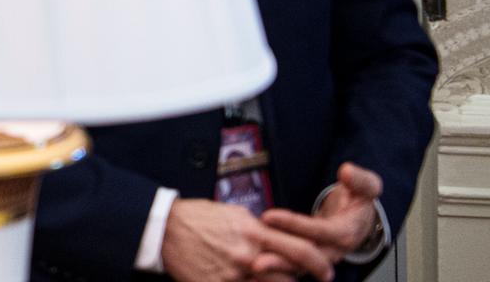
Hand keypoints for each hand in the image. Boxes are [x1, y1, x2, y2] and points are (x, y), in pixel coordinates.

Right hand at [160, 198, 332, 281]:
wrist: (164, 229)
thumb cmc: (198, 218)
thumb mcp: (233, 215)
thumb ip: (258, 229)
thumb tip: (278, 238)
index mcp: (253, 232)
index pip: (300, 250)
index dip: (319, 263)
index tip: (326, 271)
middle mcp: (247, 255)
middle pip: (291, 277)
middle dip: (302, 281)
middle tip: (314, 280)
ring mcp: (233, 275)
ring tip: (273, 279)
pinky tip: (248, 281)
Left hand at [260, 163, 384, 268]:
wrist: (359, 218)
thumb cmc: (359, 200)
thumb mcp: (367, 187)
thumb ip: (361, 180)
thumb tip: (347, 171)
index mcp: (346, 233)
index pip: (319, 232)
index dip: (294, 225)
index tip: (269, 215)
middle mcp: (333, 250)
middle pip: (305, 256)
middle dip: (279, 251)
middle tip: (252, 243)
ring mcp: (319, 258)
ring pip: (297, 266)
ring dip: (273, 264)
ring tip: (249, 260)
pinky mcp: (308, 260)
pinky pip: (291, 266)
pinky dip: (274, 266)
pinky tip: (252, 262)